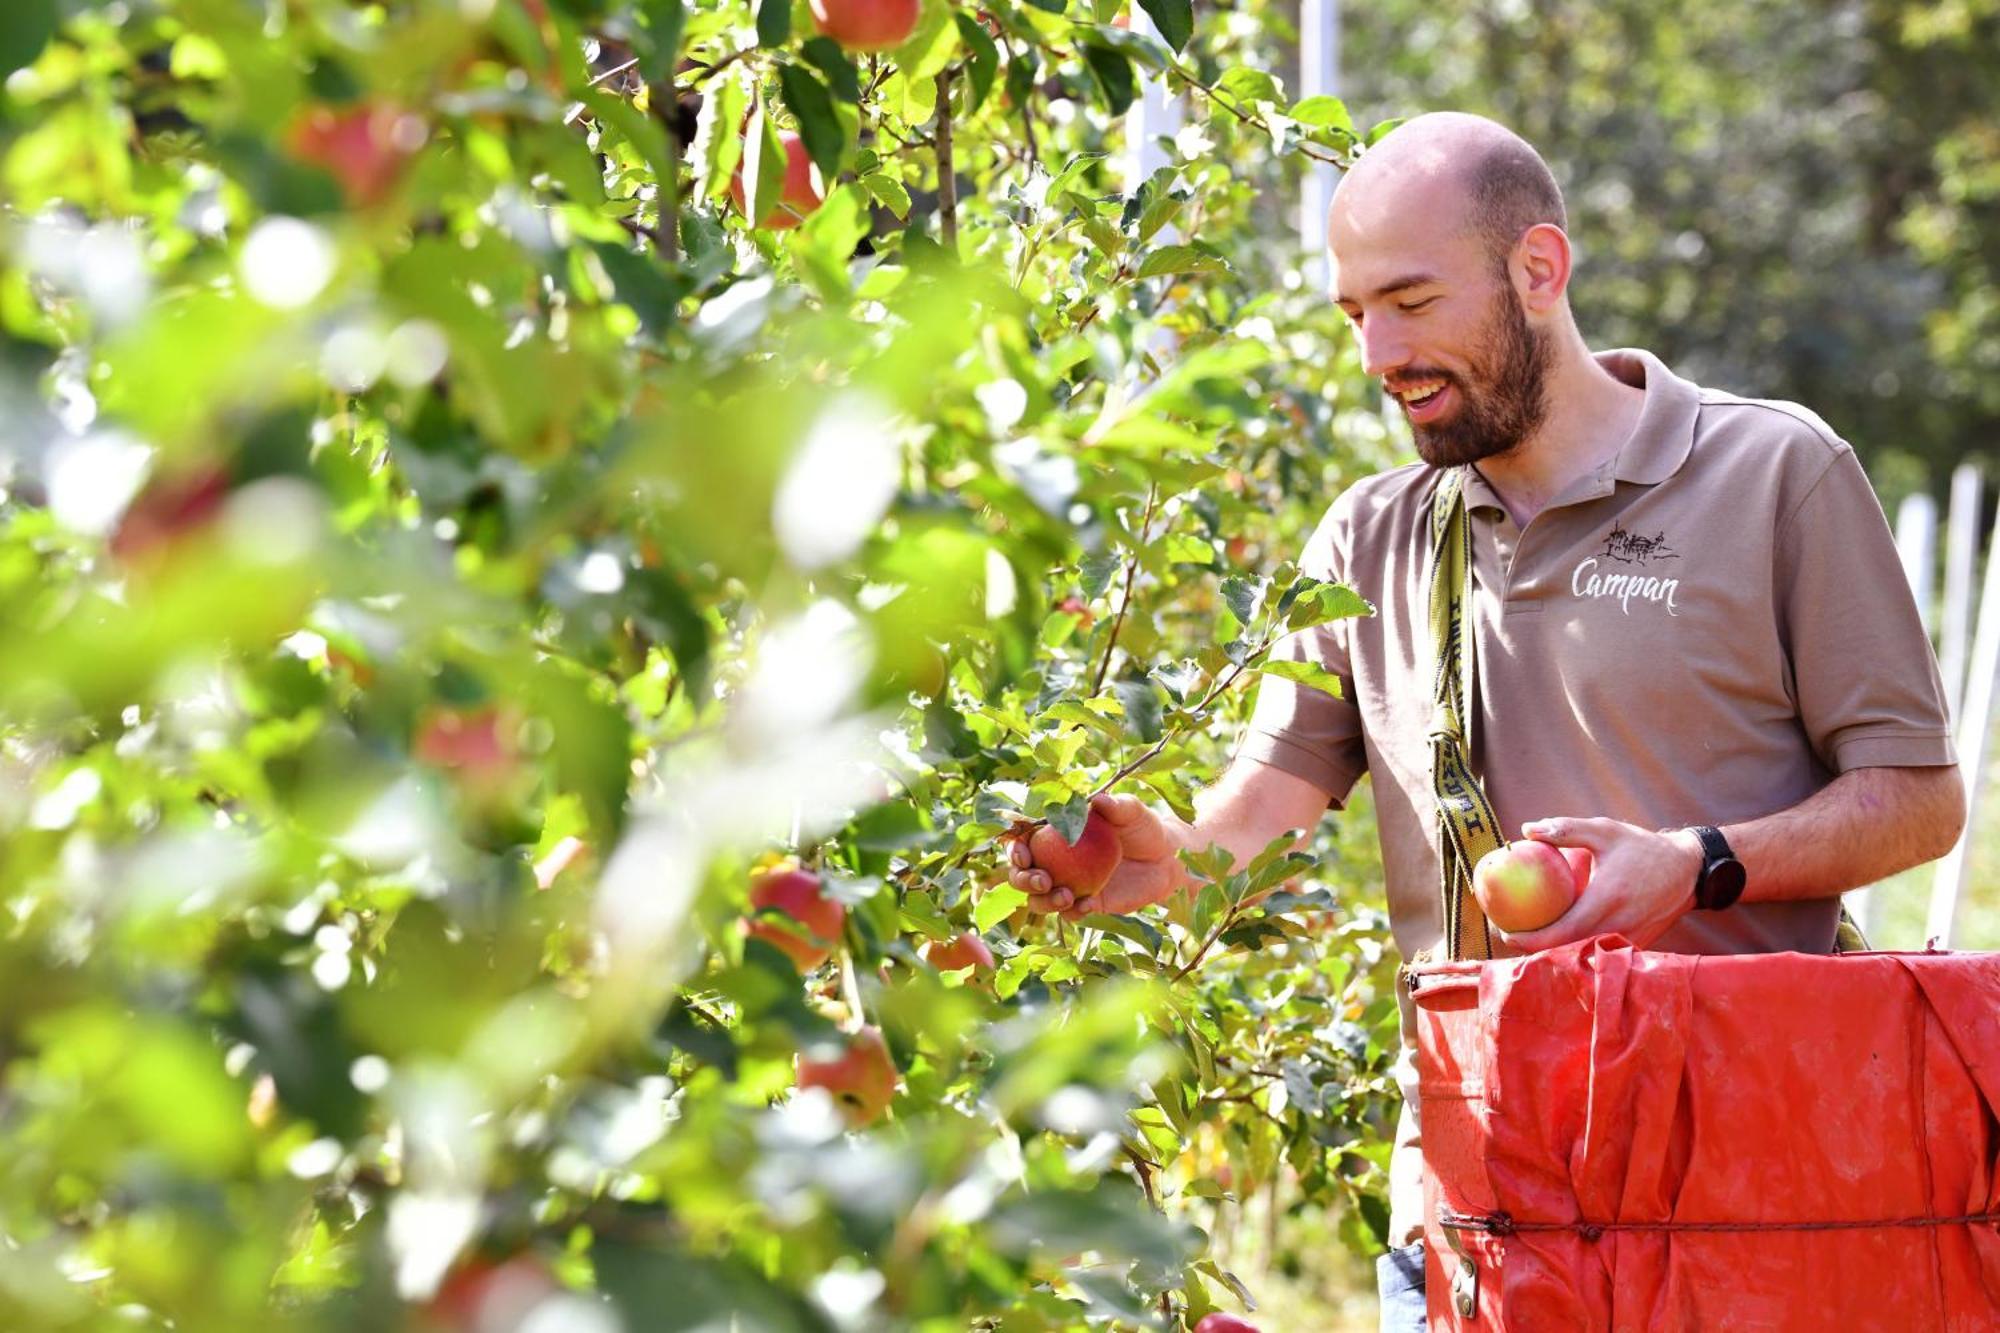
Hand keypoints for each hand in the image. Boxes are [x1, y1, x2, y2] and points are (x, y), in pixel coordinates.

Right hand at [1009, 793, 1185, 921]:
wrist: (1166, 857)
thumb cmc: (1142, 826)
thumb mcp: (1131, 811)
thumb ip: (1115, 806)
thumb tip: (1098, 801)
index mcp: (1054, 835)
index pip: (1022, 842)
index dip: (1015, 850)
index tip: (1024, 855)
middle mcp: (1055, 863)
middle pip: (1021, 876)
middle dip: (1023, 880)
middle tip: (1043, 880)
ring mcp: (1068, 886)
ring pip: (1039, 901)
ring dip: (1044, 902)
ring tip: (1066, 896)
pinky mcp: (1087, 904)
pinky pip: (1071, 914)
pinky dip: (1074, 912)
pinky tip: (1088, 904)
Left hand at [1500, 817, 1703, 951]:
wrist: (1688, 872)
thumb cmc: (1642, 848)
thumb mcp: (1605, 831)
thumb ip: (1566, 829)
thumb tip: (1527, 829)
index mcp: (1607, 899)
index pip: (1562, 932)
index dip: (1531, 939)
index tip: (1506, 933)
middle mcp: (1619, 925)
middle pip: (1568, 950)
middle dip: (1534, 950)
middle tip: (1508, 936)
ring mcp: (1629, 940)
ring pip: (1584, 956)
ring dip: (1554, 952)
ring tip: (1527, 938)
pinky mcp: (1636, 946)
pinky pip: (1600, 953)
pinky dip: (1577, 950)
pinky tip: (1557, 939)